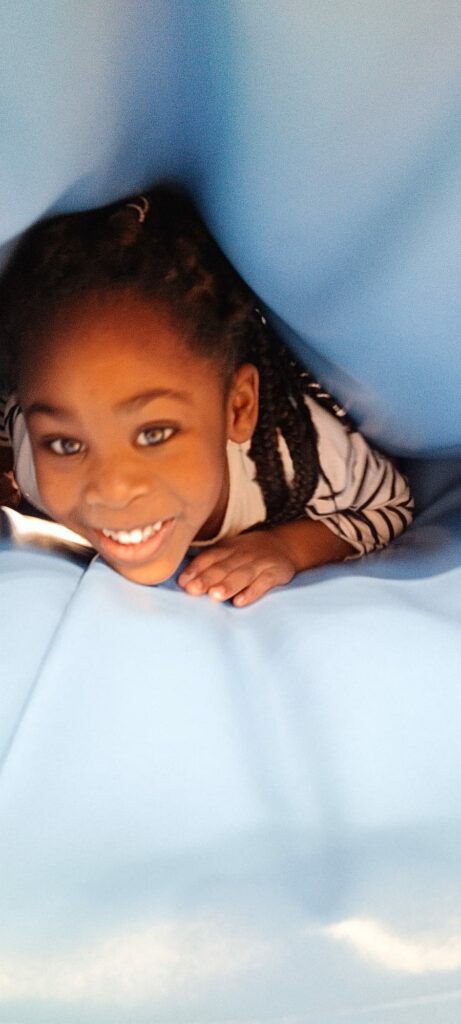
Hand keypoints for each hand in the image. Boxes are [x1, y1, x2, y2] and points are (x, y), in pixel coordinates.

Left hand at [177, 529, 297, 606]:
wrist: (284, 545)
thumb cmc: (247, 553)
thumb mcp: (228, 550)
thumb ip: (208, 563)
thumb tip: (181, 579)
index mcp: (227, 549)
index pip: (209, 558)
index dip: (196, 569)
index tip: (183, 582)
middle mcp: (242, 555)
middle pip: (223, 567)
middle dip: (207, 579)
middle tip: (193, 590)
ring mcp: (260, 564)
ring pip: (242, 575)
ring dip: (228, 585)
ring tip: (214, 596)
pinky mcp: (275, 574)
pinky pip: (263, 583)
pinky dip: (252, 592)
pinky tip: (240, 602)